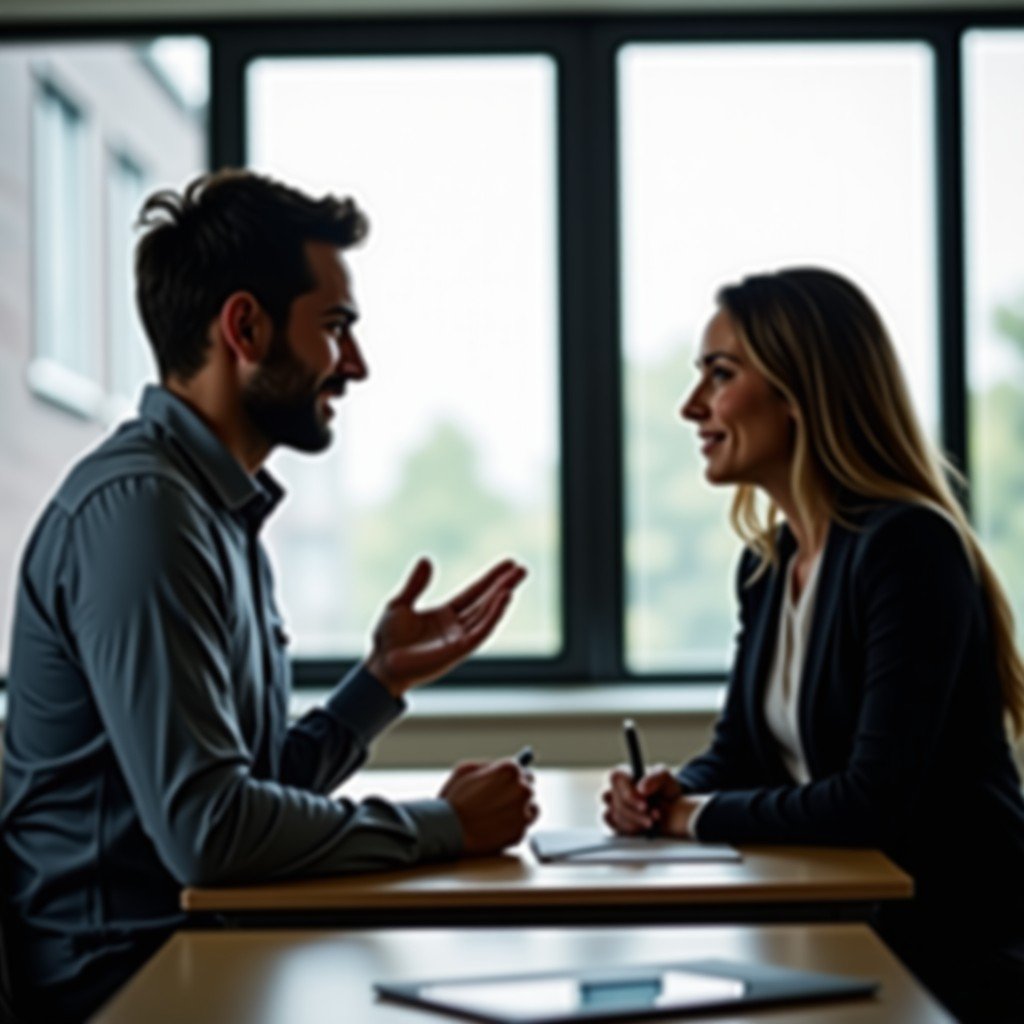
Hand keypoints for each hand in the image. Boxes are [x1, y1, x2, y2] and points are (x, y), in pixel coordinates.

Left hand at [366, 557, 526, 696]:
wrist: (380, 664)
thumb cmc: (387, 639)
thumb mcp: (399, 603)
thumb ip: (415, 584)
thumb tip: (426, 559)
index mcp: (445, 615)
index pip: (474, 593)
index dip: (490, 578)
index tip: (508, 564)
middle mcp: (456, 627)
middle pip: (485, 602)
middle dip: (504, 585)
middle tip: (522, 569)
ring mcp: (459, 639)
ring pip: (486, 614)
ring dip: (502, 597)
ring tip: (516, 579)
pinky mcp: (458, 650)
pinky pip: (481, 631)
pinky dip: (493, 615)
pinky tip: (504, 598)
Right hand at [440, 759, 538, 856]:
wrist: (448, 832)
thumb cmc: (453, 799)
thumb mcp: (465, 770)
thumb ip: (487, 766)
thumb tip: (498, 768)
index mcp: (510, 770)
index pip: (522, 769)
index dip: (511, 777)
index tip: (506, 782)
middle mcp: (522, 789)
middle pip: (529, 788)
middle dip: (517, 792)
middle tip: (502, 799)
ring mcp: (523, 813)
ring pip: (531, 808)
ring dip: (520, 810)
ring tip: (498, 815)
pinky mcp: (520, 833)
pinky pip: (521, 827)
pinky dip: (512, 828)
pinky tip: (495, 828)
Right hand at [601, 764, 695, 836]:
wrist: (672, 811)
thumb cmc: (666, 790)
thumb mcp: (666, 780)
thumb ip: (655, 779)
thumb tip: (641, 789)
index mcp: (625, 774)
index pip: (616, 777)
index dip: (628, 793)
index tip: (645, 806)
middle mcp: (614, 789)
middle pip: (616, 801)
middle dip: (637, 814)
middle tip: (655, 817)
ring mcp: (612, 806)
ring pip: (614, 815)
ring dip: (636, 823)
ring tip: (653, 822)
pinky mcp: (613, 822)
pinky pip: (614, 827)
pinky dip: (630, 830)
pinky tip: (642, 829)